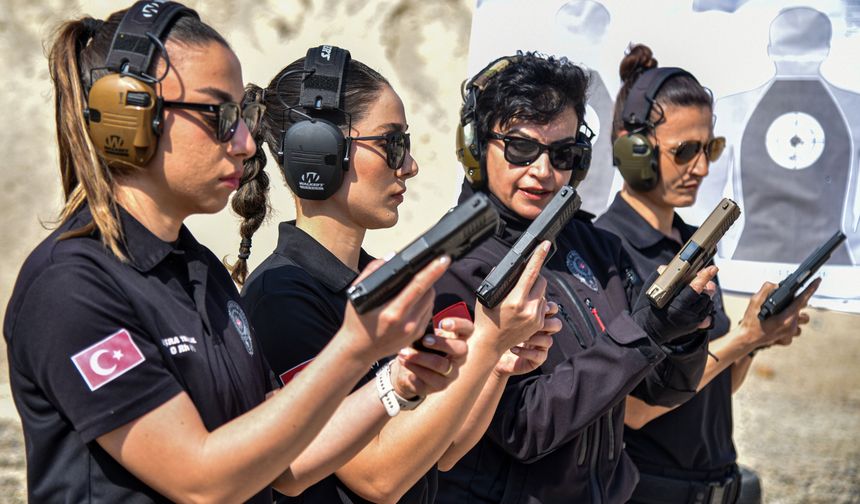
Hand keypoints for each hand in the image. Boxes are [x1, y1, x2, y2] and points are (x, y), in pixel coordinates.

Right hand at [340, 255, 449, 362]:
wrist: (359, 350)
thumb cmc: (357, 321)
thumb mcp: (357, 295)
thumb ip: (372, 272)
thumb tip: (393, 257)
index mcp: (392, 312)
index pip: (418, 286)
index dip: (432, 271)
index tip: (443, 259)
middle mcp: (407, 323)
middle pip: (429, 292)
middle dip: (428, 278)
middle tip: (423, 269)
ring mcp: (414, 331)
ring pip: (431, 301)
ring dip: (427, 290)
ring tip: (415, 286)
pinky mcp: (418, 335)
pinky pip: (428, 312)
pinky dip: (424, 303)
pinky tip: (412, 301)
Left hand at [389, 318, 471, 397]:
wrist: (409, 372)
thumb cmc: (420, 349)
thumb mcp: (423, 338)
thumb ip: (426, 332)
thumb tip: (419, 328)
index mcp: (458, 341)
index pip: (468, 329)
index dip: (459, 324)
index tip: (442, 323)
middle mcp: (459, 358)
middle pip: (460, 349)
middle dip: (441, 343)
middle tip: (424, 340)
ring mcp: (451, 374)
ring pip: (441, 365)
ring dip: (420, 358)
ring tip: (403, 352)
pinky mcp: (439, 386)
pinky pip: (429, 379)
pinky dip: (413, 370)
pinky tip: (404, 364)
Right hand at [473, 241, 555, 355]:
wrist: (489, 344)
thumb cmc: (485, 320)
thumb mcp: (486, 297)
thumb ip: (495, 280)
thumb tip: (502, 267)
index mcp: (515, 301)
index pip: (531, 273)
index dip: (539, 256)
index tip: (545, 245)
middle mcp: (528, 309)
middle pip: (541, 281)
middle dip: (535, 276)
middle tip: (524, 278)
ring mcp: (535, 318)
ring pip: (544, 294)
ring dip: (536, 290)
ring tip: (521, 297)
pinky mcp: (539, 324)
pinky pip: (543, 306)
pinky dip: (536, 302)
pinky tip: (524, 307)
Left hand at [494, 302, 559, 376]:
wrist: (492, 352)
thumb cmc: (497, 330)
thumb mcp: (504, 313)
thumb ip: (511, 301)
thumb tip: (506, 284)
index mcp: (535, 318)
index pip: (550, 309)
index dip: (548, 306)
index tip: (538, 304)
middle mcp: (541, 332)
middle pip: (556, 324)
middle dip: (546, 322)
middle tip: (531, 320)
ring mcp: (540, 346)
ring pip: (549, 341)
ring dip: (535, 338)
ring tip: (521, 337)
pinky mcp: (535, 359)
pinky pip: (539, 356)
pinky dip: (526, 352)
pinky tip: (514, 348)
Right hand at [632, 265, 717, 344]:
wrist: (647, 331)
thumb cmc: (647, 310)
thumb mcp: (650, 291)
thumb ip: (661, 277)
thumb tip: (669, 267)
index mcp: (675, 306)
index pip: (694, 289)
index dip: (704, 277)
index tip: (712, 268)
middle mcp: (686, 315)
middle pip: (706, 295)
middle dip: (706, 284)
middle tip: (703, 278)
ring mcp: (692, 321)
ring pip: (708, 303)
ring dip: (706, 294)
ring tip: (698, 290)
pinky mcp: (695, 326)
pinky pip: (708, 313)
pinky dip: (705, 305)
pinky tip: (698, 302)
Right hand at [739, 278, 819, 352]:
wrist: (746, 340)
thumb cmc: (750, 322)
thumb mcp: (754, 302)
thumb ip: (766, 290)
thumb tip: (776, 285)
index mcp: (786, 316)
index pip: (802, 299)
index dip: (811, 289)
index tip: (818, 281)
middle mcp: (791, 325)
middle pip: (802, 310)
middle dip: (797, 304)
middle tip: (785, 303)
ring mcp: (790, 334)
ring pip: (800, 322)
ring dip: (794, 317)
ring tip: (781, 315)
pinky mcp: (787, 339)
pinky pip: (793, 331)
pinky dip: (788, 327)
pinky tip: (777, 325)